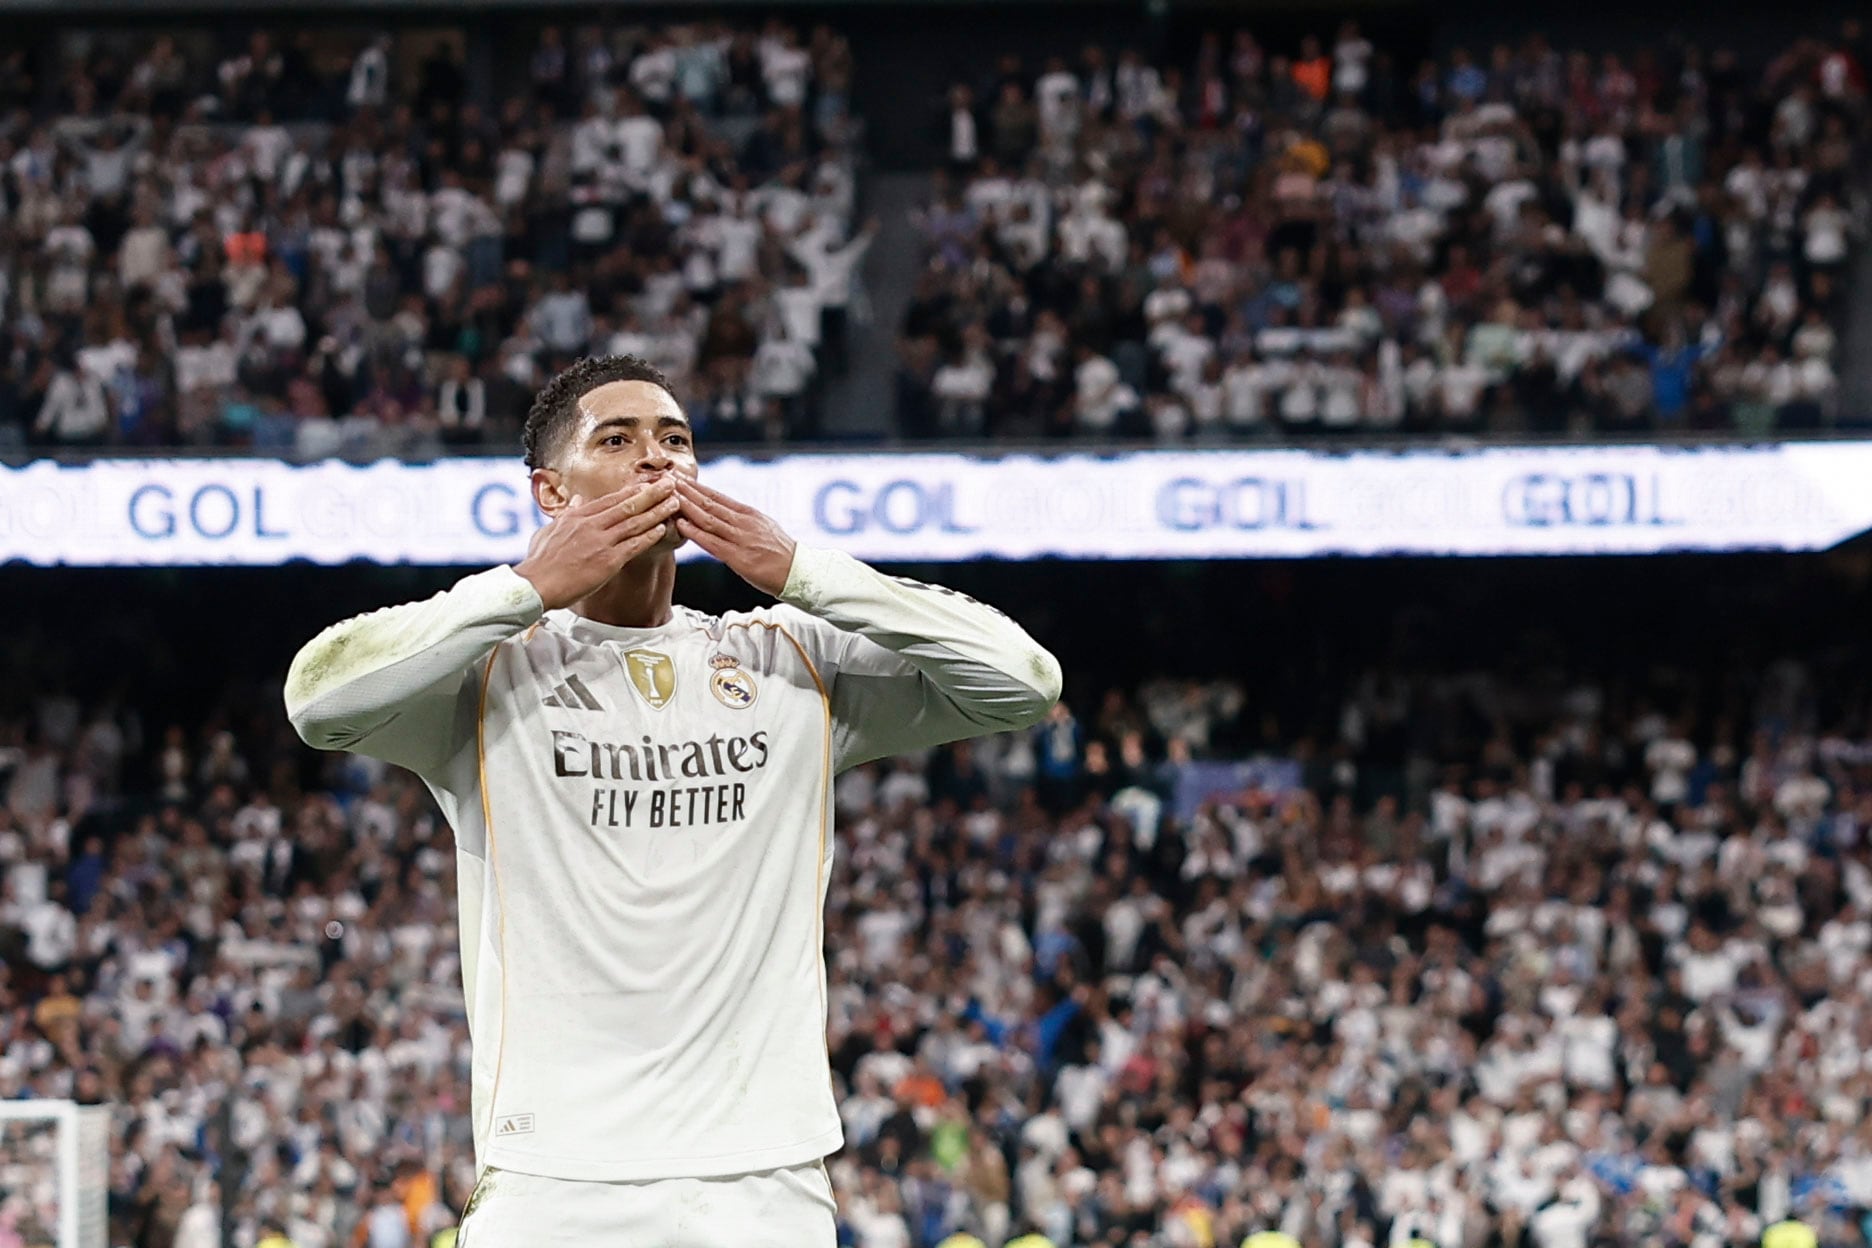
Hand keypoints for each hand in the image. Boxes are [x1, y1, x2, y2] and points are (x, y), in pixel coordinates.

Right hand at [514, 479, 681, 609]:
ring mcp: (601, 542)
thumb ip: (567, 514)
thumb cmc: (539, 562)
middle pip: (627, 505)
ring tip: (674, 502)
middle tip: (670, 483)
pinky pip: (634, 545)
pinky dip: (649, 536)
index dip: (632, 490)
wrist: (535, 584)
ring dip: (657, 511)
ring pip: (635, 522)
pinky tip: (663, 529)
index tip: (648, 483)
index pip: (610, 499)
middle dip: (652, 493)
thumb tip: (577, 500)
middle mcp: (591, 525)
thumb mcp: (549, 530)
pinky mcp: (607, 561)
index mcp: (577, 516)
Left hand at [673, 478, 796, 595]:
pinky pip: (712, 543)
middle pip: (710, 504)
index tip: (682, 479)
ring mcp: (741, 539)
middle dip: (688, 492)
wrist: (799, 571)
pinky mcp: (739, 558)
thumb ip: (744, 520)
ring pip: (709, 519)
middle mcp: (744, 523)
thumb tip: (726, 513)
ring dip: (687, 507)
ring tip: (670, 497)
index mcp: (750, 514)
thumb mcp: (764, 527)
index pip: (718, 497)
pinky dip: (695, 533)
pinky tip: (681, 525)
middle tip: (669, 481)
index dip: (698, 488)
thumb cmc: (781, 553)